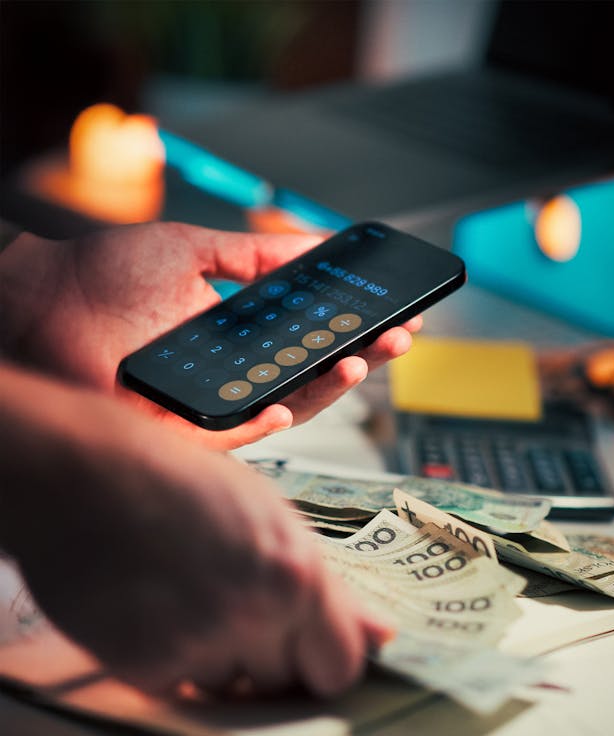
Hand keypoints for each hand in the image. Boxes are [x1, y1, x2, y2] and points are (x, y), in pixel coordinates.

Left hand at [1, 224, 421, 448]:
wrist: (41, 297)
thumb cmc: (103, 277)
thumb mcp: (196, 251)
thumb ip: (258, 254)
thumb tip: (317, 242)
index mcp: (240, 340)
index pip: (311, 345)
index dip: (355, 336)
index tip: (395, 320)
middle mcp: (232, 378)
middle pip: (310, 382)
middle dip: (360, 362)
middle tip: (397, 339)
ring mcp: (208, 408)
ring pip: (282, 413)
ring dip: (326, 391)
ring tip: (358, 360)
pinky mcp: (179, 433)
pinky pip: (230, 439)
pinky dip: (261, 425)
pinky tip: (287, 405)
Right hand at [1, 366, 390, 696]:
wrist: (83, 472)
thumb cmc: (179, 482)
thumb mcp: (271, 517)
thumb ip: (330, 587)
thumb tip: (382, 636)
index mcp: (297, 574)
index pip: (341, 666)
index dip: (326, 663)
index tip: (310, 655)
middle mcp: (253, 615)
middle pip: (287, 685)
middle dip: (270, 658)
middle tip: (237, 609)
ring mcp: (196, 645)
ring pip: (230, 688)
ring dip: (217, 659)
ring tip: (187, 596)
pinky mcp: (143, 666)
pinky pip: (179, 688)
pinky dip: (170, 660)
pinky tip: (156, 609)